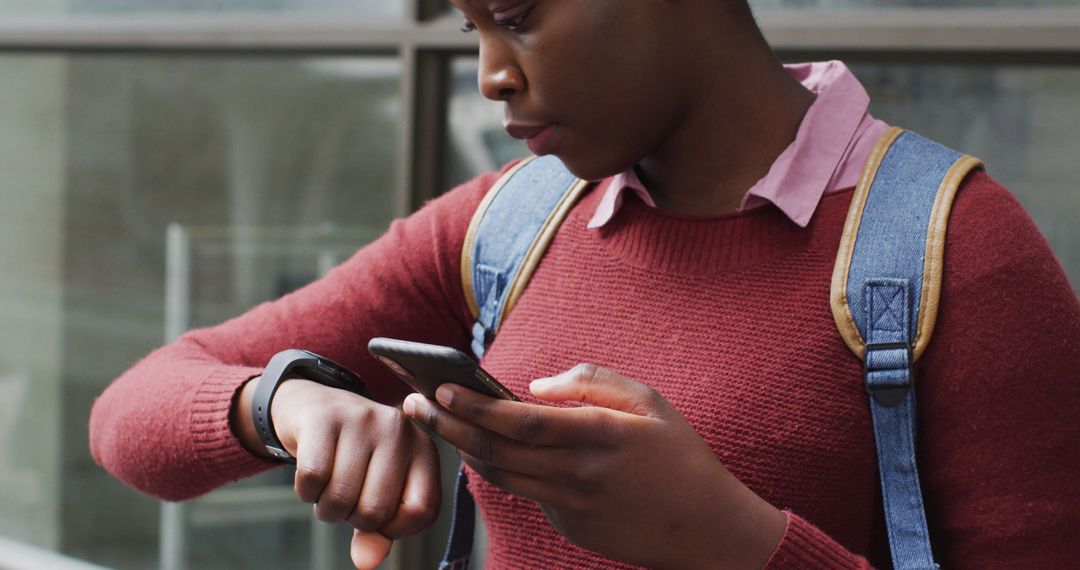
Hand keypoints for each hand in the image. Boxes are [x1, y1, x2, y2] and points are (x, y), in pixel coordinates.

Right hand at [254, 378, 440, 568]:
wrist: (313, 408)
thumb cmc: (353, 457)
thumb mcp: (375, 490)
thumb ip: (379, 531)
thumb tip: (367, 562)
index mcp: (422, 449)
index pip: (422, 511)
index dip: (395, 530)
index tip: (378, 521)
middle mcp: (398, 429)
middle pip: (375, 510)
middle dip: (351, 518)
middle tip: (346, 498)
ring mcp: (362, 419)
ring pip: (341, 497)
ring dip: (326, 508)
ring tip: (329, 487)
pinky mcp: (324, 417)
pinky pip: (312, 478)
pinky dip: (306, 491)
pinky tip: (312, 477)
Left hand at [402, 364, 785, 568]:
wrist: (706, 527)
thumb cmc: (680, 455)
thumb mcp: (649, 402)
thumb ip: (592, 382)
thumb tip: (536, 384)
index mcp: (598, 436)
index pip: (521, 421)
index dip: (476, 406)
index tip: (442, 388)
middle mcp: (577, 475)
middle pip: (496, 451)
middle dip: (448, 426)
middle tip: (414, 403)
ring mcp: (571, 506)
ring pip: (500, 476)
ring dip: (464, 448)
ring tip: (439, 423)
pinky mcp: (570, 526)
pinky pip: (526, 493)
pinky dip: (500, 469)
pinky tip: (483, 449)